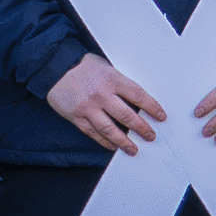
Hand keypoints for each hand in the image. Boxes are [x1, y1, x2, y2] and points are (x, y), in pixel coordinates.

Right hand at [49, 57, 169, 152]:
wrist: (55, 66)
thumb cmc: (82, 66)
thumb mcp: (106, 68)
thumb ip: (119, 84)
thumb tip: (137, 101)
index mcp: (112, 79)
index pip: (138, 95)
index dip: (152, 108)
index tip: (160, 116)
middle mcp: (101, 94)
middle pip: (127, 116)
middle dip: (142, 128)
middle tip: (150, 136)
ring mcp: (88, 107)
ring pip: (110, 129)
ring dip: (124, 142)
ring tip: (133, 149)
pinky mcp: (77, 116)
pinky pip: (94, 133)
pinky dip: (105, 141)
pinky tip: (113, 146)